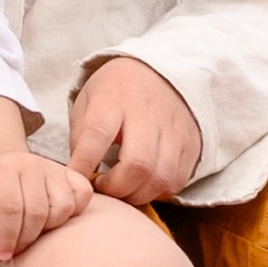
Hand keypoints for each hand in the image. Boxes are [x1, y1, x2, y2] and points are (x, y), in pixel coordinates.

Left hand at [0, 148, 94, 262]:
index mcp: (0, 168)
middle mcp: (29, 163)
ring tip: (34, 230)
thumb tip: (13, 237)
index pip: (10, 208)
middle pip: (38, 212)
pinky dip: (74, 211)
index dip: (8, 237)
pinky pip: (83, 195)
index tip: (3, 254)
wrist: (0, 164)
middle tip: (17, 246)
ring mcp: (52, 166)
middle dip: (27, 238)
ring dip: (50, 227)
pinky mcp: (69, 173)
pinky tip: (55, 218)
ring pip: (64, 207)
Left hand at [64, 56, 202, 207]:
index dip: (84, 164)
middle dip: (116, 188)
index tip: (75, 181)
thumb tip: (78, 177)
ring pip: (160, 179)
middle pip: (137, 164)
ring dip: (137, 195)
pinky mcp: (191, 144)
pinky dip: (157, 191)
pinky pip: (177, 181)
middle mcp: (148, 114)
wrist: (158, 72)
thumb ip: (80, 138)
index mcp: (114, 99)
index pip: (97, 134)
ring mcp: (174, 130)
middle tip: (103, 187)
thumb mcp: (88, 102)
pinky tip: (143, 183)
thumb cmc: (115, 94)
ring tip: (122, 189)